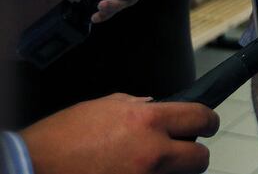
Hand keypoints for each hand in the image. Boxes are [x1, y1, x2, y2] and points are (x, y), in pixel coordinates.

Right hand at [20, 94, 218, 173]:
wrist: (34, 167)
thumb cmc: (62, 138)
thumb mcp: (103, 107)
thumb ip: (136, 105)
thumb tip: (155, 105)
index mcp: (147, 120)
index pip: (201, 117)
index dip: (208, 120)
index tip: (207, 123)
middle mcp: (151, 151)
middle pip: (200, 157)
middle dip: (193, 153)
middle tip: (181, 150)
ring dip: (171, 171)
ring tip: (149, 164)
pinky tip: (133, 173)